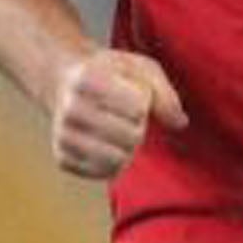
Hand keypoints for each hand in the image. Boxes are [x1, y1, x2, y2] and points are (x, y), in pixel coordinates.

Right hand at [48, 49, 187, 178]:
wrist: (64, 81)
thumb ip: (164, 92)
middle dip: (138, 127)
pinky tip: (109, 145)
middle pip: (131, 137)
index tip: (130, 92)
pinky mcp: (62, 158)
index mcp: (88, 79)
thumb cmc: (111, 73)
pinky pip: (103, 173)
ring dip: (128, 148)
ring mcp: (63, 136)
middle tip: (125, 115)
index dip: (143, 102)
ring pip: (117, 159)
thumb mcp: (140, 68)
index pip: (137, 108)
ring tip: (118, 130)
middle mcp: (70, 109)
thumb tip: (180, 123)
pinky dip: (114, 163)